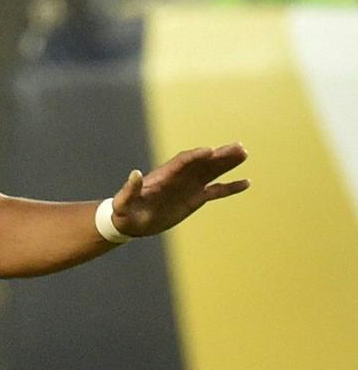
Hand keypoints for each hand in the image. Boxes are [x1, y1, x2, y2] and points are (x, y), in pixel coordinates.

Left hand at [111, 143, 249, 236]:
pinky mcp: (195, 198)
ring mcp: (188, 187)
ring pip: (211, 172)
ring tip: (243, 153)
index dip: (195, 156)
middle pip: (201, 163)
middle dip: (218, 155)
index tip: (210, 151)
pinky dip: (230, 187)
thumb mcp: (123, 202)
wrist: (130, 222)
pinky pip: (216, 190)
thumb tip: (135, 173)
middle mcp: (178, 178)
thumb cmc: (124, 211)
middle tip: (238, 147)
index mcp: (162, 177)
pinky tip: (246, 182)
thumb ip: (129, 189)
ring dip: (227, 164)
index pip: (181, 162)